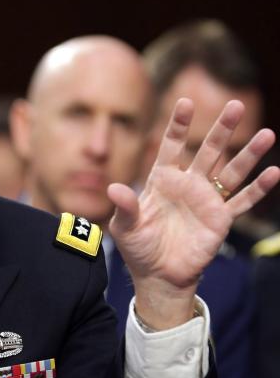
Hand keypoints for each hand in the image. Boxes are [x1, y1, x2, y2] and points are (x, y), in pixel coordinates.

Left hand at [108, 98, 279, 329]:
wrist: (158, 275)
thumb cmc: (138, 247)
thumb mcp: (125, 227)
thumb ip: (125, 206)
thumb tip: (113, 189)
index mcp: (162, 180)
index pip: (171, 147)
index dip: (179, 126)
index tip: (186, 102)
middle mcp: (188, 185)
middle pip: (208, 151)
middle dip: (221, 129)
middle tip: (235, 105)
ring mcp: (206, 201)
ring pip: (231, 172)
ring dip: (249, 154)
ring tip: (267, 133)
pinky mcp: (220, 220)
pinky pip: (242, 202)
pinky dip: (258, 189)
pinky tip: (274, 173)